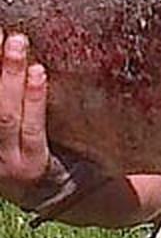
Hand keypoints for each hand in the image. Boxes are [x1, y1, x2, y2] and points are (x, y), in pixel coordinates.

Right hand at [0, 32, 50, 206]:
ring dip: (8, 75)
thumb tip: (14, 50)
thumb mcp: (20, 128)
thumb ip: (14, 99)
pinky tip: (37, 72)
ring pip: (2, 114)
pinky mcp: (32, 166)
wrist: (75, 194)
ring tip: (17, 42)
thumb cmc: (45, 150)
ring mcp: (5, 163)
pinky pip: (32, 128)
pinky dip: (33, 98)